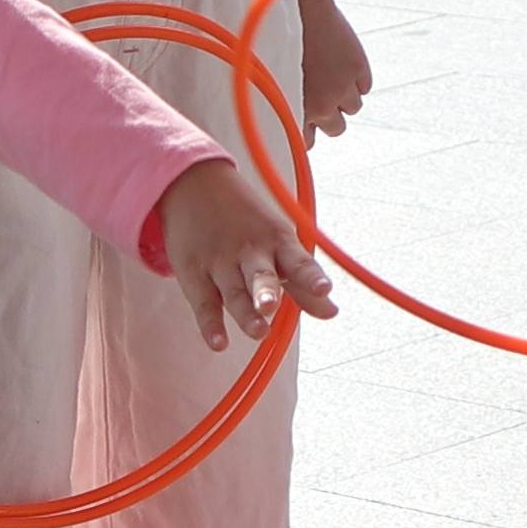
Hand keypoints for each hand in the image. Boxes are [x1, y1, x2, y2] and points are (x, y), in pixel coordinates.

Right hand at [151, 158, 333, 352]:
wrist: (194, 185)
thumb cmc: (246, 221)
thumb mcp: (279, 242)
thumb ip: (303, 281)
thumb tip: (332, 312)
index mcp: (277, 240)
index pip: (298, 260)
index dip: (311, 276)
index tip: (324, 288)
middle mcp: (249, 251)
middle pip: (261, 274)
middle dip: (267, 290)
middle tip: (272, 305)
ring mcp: (219, 262)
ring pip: (233, 291)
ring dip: (245, 312)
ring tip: (258, 330)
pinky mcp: (193, 273)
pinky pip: (204, 303)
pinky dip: (210, 324)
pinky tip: (218, 342)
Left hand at [292, 0, 372, 140]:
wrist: (302, 6)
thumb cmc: (278, 37)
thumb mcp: (274, 73)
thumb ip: (283, 99)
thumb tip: (287, 119)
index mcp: (295, 109)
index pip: (307, 142)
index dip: (308, 131)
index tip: (308, 124)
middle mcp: (321, 105)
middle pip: (336, 128)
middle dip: (330, 116)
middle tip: (323, 95)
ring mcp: (342, 88)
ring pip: (353, 107)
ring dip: (346, 96)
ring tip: (332, 73)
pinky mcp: (359, 70)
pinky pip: (365, 86)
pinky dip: (358, 78)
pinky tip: (343, 61)